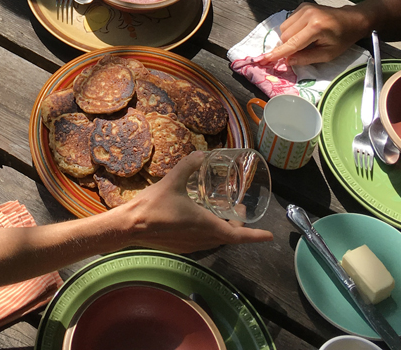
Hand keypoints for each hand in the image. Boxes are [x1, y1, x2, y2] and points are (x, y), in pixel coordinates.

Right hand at [118, 153, 271, 251]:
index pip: (238, 236)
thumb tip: (200, 153)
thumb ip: (188, 165)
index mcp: (206, 226)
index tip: (269, 236)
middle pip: (229, 237)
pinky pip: (204, 241)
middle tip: (239, 208)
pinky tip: (200, 218)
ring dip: (224, 228)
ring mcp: (192, 246)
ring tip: (222, 212)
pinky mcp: (182, 246)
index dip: (255, 236)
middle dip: (239, 225)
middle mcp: (203, 239)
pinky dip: (211, 231)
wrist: (131, 226)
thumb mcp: (173, 180)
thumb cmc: (154, 205)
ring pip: (216, 240)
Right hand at [257, 2, 367, 64]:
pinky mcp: (302, 6)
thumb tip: (288, 61)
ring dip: (289, 38)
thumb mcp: (328, 54)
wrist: (351, 20)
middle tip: (301, 51)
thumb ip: (307, 58)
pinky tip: (304, 31)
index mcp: (316, 28)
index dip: (278, 53)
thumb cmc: (342, 39)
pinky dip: (292, 29)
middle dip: (288, 46)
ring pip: (284, 28)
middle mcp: (307, 15)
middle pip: (285, 35)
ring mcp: (303, 8)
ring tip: (305, 40)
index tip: (265, 59)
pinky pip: (288, 21)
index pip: (293, 43)